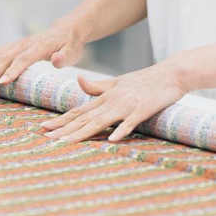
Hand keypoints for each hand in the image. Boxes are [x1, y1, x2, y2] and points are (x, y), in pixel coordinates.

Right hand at [0, 22, 85, 90]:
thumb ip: (64, 57)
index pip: (23, 59)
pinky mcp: (11, 47)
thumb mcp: (73, 51)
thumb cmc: (70, 45)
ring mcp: (15, 44)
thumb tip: (56, 60)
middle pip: (4, 58)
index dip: (12, 71)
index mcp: (38, 46)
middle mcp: (23, 44)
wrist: (65, 31)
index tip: (1, 83)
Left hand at [39, 61, 188, 143]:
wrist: (172, 73)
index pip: (79, 111)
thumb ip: (97, 86)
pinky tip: (112, 141)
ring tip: (67, 142)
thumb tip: (79, 81)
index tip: (43, 127)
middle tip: (45, 138)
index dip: (61, 120)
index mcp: (106, 97)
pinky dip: (121, 131)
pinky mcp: (143, 109)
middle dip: (64, 129)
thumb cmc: (145, 80)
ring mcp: (127, 106)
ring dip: (83, 132)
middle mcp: (112, 101)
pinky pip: (130, 122)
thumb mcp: (118, 82)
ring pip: (101, 121)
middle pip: (84, 118)